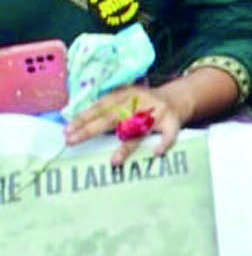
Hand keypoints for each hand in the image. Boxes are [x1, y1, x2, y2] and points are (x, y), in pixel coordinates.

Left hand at [64, 82, 189, 162]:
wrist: (179, 97)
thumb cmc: (144, 104)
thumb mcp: (126, 100)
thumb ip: (107, 109)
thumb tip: (76, 126)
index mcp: (126, 94)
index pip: (101, 106)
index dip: (84, 118)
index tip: (67, 131)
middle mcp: (140, 101)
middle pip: (113, 117)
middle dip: (92, 129)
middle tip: (73, 141)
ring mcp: (157, 111)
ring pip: (139, 130)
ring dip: (127, 146)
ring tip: (114, 161)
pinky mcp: (172, 120)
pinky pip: (169, 133)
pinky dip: (165, 142)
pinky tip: (157, 152)